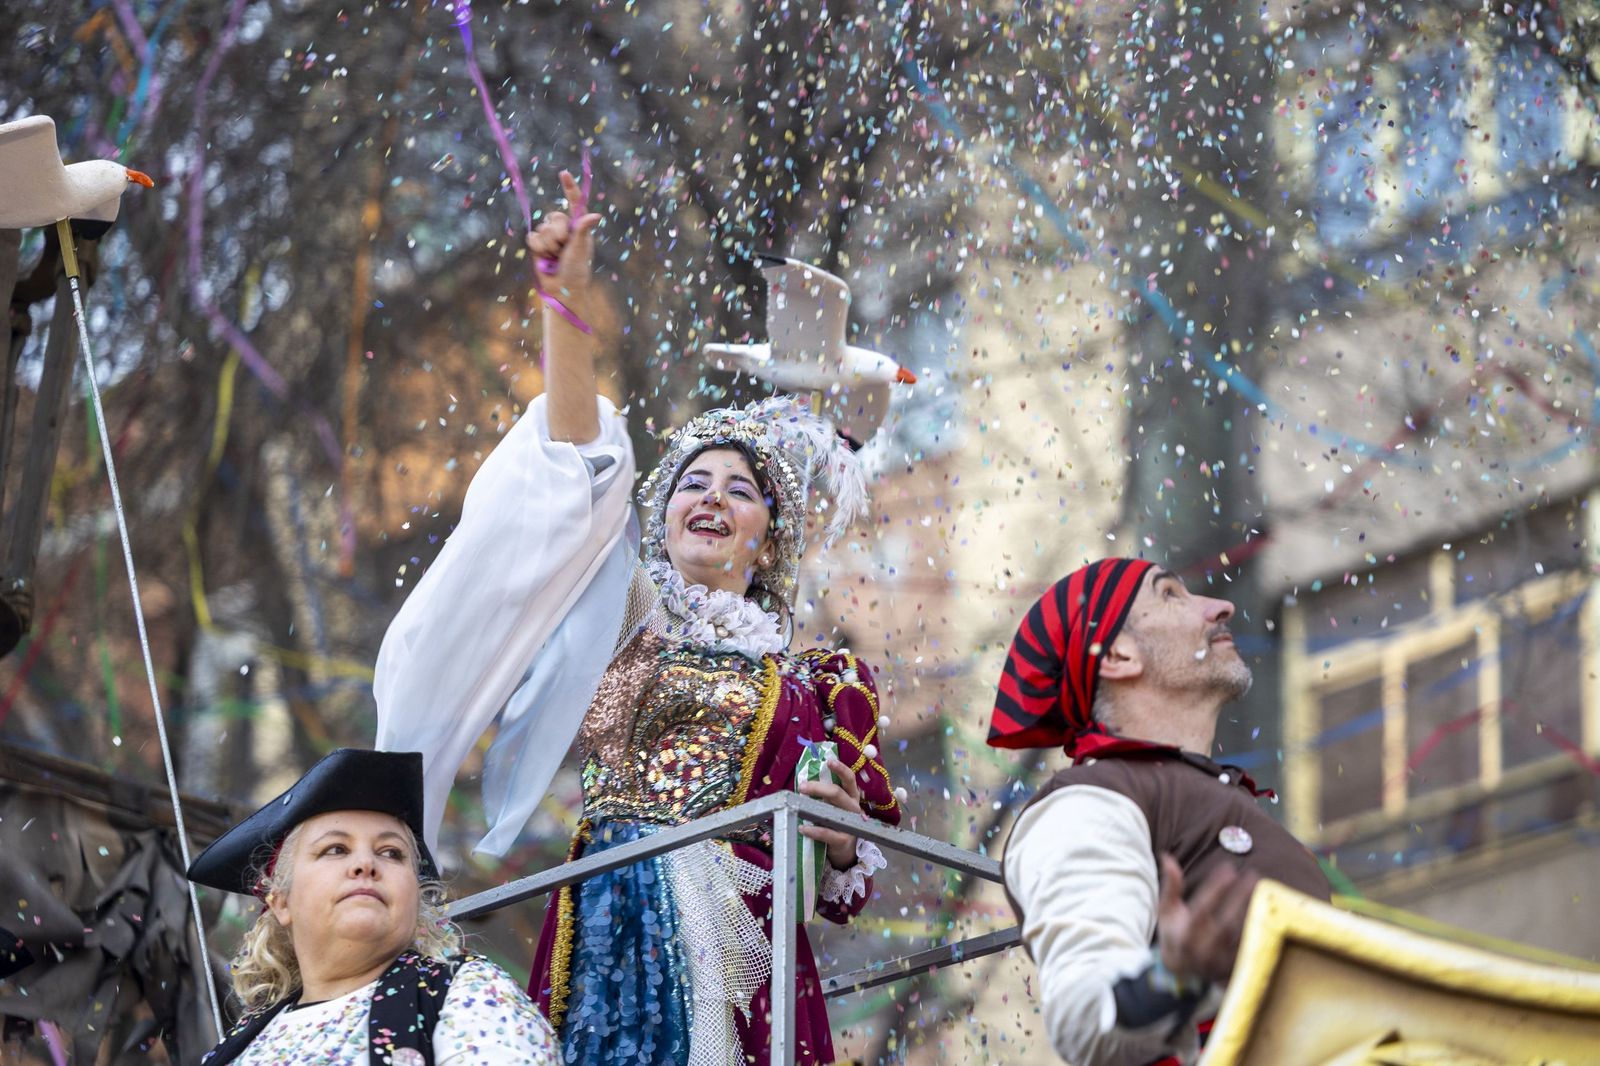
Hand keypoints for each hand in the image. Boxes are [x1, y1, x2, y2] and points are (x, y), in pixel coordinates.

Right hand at [525, 169, 599, 312]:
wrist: (562, 287)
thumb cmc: (576, 268)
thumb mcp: (581, 247)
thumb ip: (582, 229)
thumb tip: (596, 215)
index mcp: (578, 225)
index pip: (574, 202)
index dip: (569, 187)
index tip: (564, 173)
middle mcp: (564, 227)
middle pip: (554, 217)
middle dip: (558, 234)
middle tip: (564, 249)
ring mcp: (549, 235)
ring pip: (542, 228)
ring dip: (549, 245)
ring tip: (556, 257)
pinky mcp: (537, 244)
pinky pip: (532, 237)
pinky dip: (539, 248)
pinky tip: (545, 259)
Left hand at [799, 756, 864, 869]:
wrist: (844, 849)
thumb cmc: (835, 821)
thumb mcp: (833, 805)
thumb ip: (823, 794)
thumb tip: (803, 781)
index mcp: (851, 796)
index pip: (849, 779)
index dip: (841, 769)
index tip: (829, 761)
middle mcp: (853, 808)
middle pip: (838, 793)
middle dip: (819, 788)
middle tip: (802, 786)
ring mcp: (850, 824)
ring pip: (834, 812)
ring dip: (814, 807)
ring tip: (798, 804)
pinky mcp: (844, 840)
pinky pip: (827, 833)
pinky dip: (814, 830)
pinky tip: (802, 828)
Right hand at [1155, 854, 1257, 985]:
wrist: (1181, 970)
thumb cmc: (1174, 932)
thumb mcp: (1167, 911)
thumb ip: (1171, 886)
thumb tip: (1168, 857)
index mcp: (1185, 933)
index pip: (1203, 906)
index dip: (1217, 887)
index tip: (1228, 867)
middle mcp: (1203, 947)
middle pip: (1226, 919)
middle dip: (1240, 896)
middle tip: (1252, 874)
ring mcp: (1220, 959)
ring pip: (1240, 932)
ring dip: (1253, 909)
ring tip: (1262, 887)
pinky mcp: (1233, 965)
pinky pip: (1249, 945)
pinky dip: (1258, 927)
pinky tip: (1267, 908)